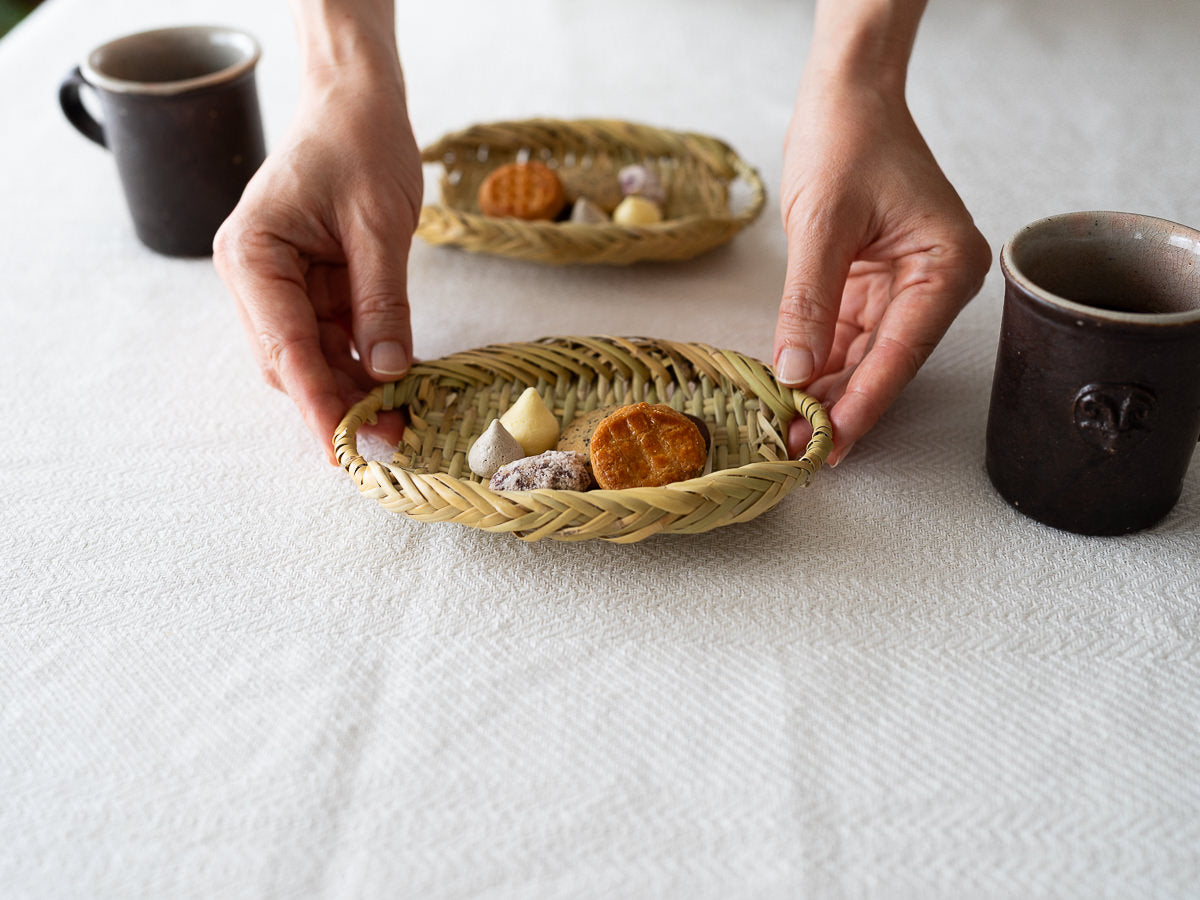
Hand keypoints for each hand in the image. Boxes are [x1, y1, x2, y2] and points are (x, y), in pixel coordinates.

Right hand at [213, 67, 422, 463]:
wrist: (355, 104)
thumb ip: (381, 300)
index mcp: (252, 255)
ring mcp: (281, 287)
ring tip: (401, 426)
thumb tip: (387, 372)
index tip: (342, 448)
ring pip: (314, 360)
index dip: (315, 402)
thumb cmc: (360, 144)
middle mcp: (255, 278)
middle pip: (292, 364)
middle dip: (338, 405)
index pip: (284, 346)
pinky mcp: (313, 291)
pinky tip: (399, 390)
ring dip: (354, 394)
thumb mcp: (379, 223)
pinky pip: (336, 342)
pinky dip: (365, 367)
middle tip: (389, 444)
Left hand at [773, 76, 990, 464]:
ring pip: (864, 358)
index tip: (831, 444)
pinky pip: (847, 337)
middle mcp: (935, 283)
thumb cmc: (847, 139)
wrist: (846, 95)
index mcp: (946, 266)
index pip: (901, 352)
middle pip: (885, 363)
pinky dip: (819, 364)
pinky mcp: (874, 287)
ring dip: (826, 394)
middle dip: (840, 407)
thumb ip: (809, 302)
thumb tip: (794, 371)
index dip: (864, 402)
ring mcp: (906, 288)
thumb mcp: (822, 224)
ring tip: (788, 435)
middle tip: (798, 453)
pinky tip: (791, 395)